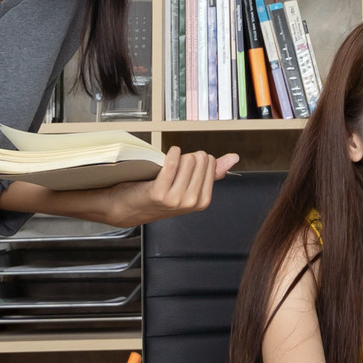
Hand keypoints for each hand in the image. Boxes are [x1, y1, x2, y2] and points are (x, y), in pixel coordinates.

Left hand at [98, 148, 239, 227]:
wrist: (129, 208)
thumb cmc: (158, 196)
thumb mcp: (188, 186)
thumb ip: (213, 172)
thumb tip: (233, 158)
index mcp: (202, 201)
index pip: (210, 163)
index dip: (197, 160)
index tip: (186, 169)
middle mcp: (190, 202)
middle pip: (200, 160)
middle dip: (188, 157)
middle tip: (175, 168)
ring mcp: (175, 199)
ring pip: (188, 160)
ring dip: (177, 157)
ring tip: (168, 167)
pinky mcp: (159, 193)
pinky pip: (172, 164)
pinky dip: (171, 155)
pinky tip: (169, 155)